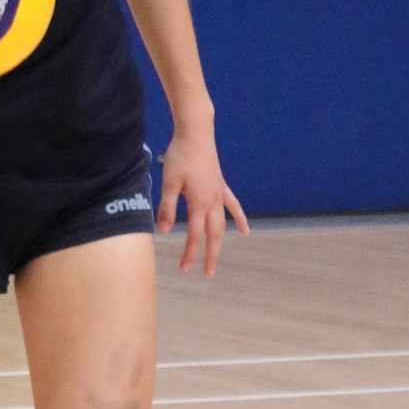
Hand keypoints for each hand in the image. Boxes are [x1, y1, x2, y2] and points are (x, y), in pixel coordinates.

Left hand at [155, 127, 248, 275]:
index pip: (195, 235)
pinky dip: (239, 218)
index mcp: (199, 203)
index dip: (190, 254)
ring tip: (217, 257)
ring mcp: (219, 193)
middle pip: (213, 235)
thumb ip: (167, 208)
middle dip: (209, 255)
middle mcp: (213, 201)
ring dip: (220, 242)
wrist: (196, 133)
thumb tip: (164, 231)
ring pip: (223, 224)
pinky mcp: (220, 184)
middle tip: (207, 274)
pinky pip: (233, 205)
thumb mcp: (169, 182)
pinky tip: (245, 231)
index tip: (184, 269)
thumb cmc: (180, 155)